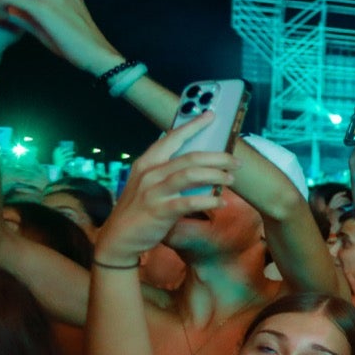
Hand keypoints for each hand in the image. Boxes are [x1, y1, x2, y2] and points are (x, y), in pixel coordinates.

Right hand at [94, 114, 237, 264]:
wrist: (119, 238)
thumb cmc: (140, 209)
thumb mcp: (149, 184)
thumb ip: (168, 172)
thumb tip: (201, 164)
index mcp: (147, 162)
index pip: (172, 138)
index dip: (193, 125)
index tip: (211, 115)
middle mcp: (149, 173)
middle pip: (190, 157)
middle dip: (218, 156)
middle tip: (236, 160)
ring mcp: (153, 191)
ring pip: (191, 175)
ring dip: (216, 175)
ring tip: (231, 178)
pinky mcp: (159, 211)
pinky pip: (189, 202)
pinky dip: (208, 201)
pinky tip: (220, 202)